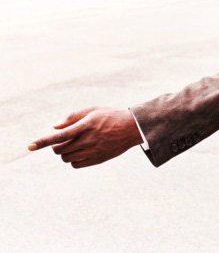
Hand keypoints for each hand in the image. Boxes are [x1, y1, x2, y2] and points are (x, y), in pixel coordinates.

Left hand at [28, 106, 142, 167]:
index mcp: (86, 125)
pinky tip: (81, 151)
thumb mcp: (93, 110)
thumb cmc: (111, 116)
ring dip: (64, 152)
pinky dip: (73, 159)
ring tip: (73, 144)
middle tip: (64, 140)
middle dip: (56, 145)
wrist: (132, 128)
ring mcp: (93, 151)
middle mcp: (89, 139)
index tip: (29, 146)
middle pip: (60, 149)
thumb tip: (54, 127)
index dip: (43, 141)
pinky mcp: (97, 159)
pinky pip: (76, 164)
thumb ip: (72, 117)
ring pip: (66, 158)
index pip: (59, 135)